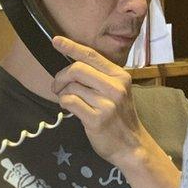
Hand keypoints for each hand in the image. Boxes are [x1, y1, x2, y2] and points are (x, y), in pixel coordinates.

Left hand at [49, 35, 149, 168]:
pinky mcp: (97, 119)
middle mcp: (115, 87)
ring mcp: (107, 103)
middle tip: (56, 87)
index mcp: (120, 76)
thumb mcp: (116, 92)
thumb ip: (99, 77)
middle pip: (77, 69)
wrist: (132, 147)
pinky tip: (68, 109)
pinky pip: (69, 102)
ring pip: (71, 87)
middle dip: (60, 77)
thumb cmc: (119, 118)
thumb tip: (71, 66)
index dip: (71, 46)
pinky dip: (64, 104)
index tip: (56, 41)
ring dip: (62, 93)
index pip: (91, 55)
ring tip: (67, 101)